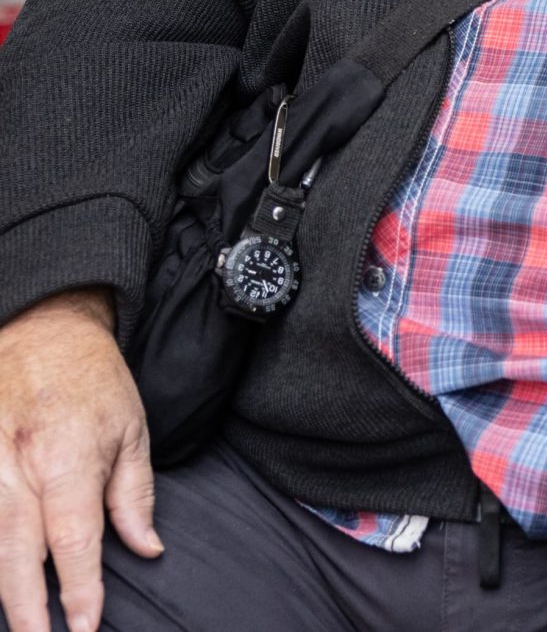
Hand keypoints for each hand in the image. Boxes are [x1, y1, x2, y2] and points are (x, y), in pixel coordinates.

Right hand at [0, 290, 158, 631]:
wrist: (40, 329)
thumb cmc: (93, 380)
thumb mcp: (132, 429)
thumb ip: (134, 494)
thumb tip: (146, 549)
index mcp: (67, 457)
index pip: (74, 538)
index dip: (79, 588)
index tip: (84, 627)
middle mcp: (17, 467)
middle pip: (16, 554)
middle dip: (26, 608)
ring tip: (19, 627)